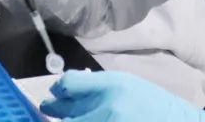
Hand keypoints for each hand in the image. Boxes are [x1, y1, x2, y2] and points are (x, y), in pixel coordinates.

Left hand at [41, 71, 204, 121]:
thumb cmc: (155, 105)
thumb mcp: (127, 85)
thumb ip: (97, 87)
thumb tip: (64, 92)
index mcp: (113, 85)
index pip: (69, 85)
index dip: (57, 91)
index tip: (52, 95)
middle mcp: (108, 107)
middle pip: (66, 113)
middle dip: (54, 112)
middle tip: (48, 110)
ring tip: (64, 119)